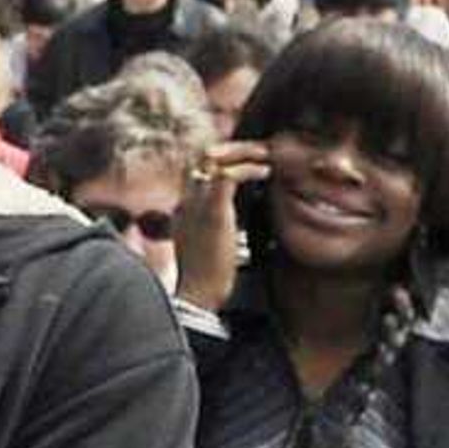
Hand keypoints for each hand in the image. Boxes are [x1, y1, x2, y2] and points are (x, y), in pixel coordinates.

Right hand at [176, 142, 261, 311]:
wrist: (198, 297)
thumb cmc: (207, 279)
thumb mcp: (207, 247)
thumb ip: (215, 229)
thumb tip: (231, 227)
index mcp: (183, 210)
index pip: (197, 171)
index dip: (222, 162)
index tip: (247, 165)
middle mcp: (186, 201)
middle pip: (201, 158)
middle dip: (232, 151)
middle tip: (258, 153)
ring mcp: (197, 205)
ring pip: (213, 160)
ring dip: (243, 154)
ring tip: (265, 156)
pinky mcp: (213, 213)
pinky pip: (227, 176)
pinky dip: (248, 169)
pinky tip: (264, 172)